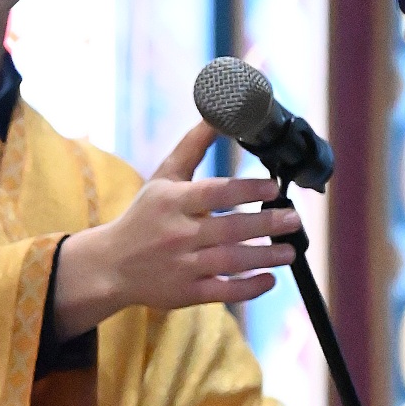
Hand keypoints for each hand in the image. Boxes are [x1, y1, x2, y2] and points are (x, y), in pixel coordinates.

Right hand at [52, 121, 299, 336]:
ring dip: (266, 257)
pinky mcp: (186, 293)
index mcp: (172, 202)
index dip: (246, 189)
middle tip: (293, 218)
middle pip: (229, 229)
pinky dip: (250, 288)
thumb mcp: (163, 178)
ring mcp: (182, 266)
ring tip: (291, 250)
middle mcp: (177, 234)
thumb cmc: (144, 216)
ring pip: (231, 262)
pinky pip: (224, 292)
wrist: (110, 266)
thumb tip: (219, 112)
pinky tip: (271, 280)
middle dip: (266, 224)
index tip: (272, 187)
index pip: (214, 193)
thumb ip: (193, 146)